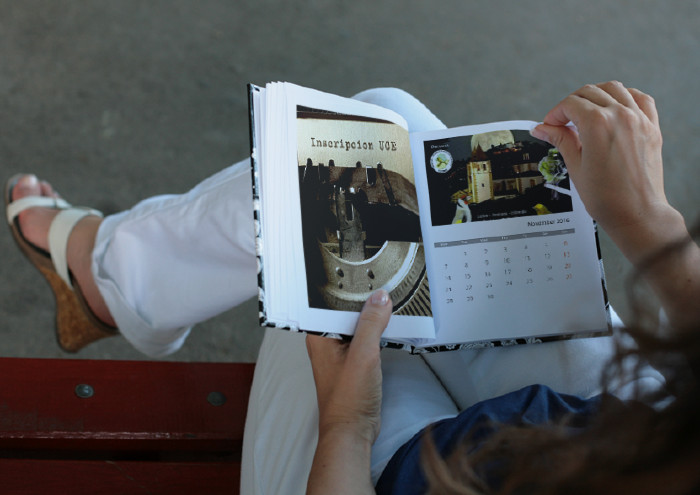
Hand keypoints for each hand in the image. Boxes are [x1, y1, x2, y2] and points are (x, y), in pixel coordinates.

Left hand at [306, 289, 391, 444]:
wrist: (353, 431)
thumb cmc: (347, 400)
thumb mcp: (363, 355)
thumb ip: (371, 324)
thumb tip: (380, 298)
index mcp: (319, 336)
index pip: (330, 302)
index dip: (347, 288)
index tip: (364, 274)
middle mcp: (327, 342)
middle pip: (345, 312)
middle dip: (363, 300)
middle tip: (382, 282)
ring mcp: (340, 353)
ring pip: (356, 325)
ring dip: (371, 316)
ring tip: (388, 299)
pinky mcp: (354, 362)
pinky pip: (365, 339)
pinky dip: (376, 331)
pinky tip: (389, 325)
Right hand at [531, 81, 673, 244]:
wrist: (637, 213)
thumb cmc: (607, 197)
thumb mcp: (576, 166)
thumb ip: (561, 140)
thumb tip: (543, 128)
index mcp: (598, 124)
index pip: (571, 104)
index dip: (555, 113)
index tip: (550, 125)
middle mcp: (621, 116)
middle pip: (590, 92)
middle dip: (571, 103)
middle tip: (563, 121)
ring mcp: (639, 119)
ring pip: (615, 88)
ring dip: (596, 95)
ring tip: (586, 111)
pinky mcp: (652, 127)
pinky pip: (641, 99)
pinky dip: (626, 96)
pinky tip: (615, 106)